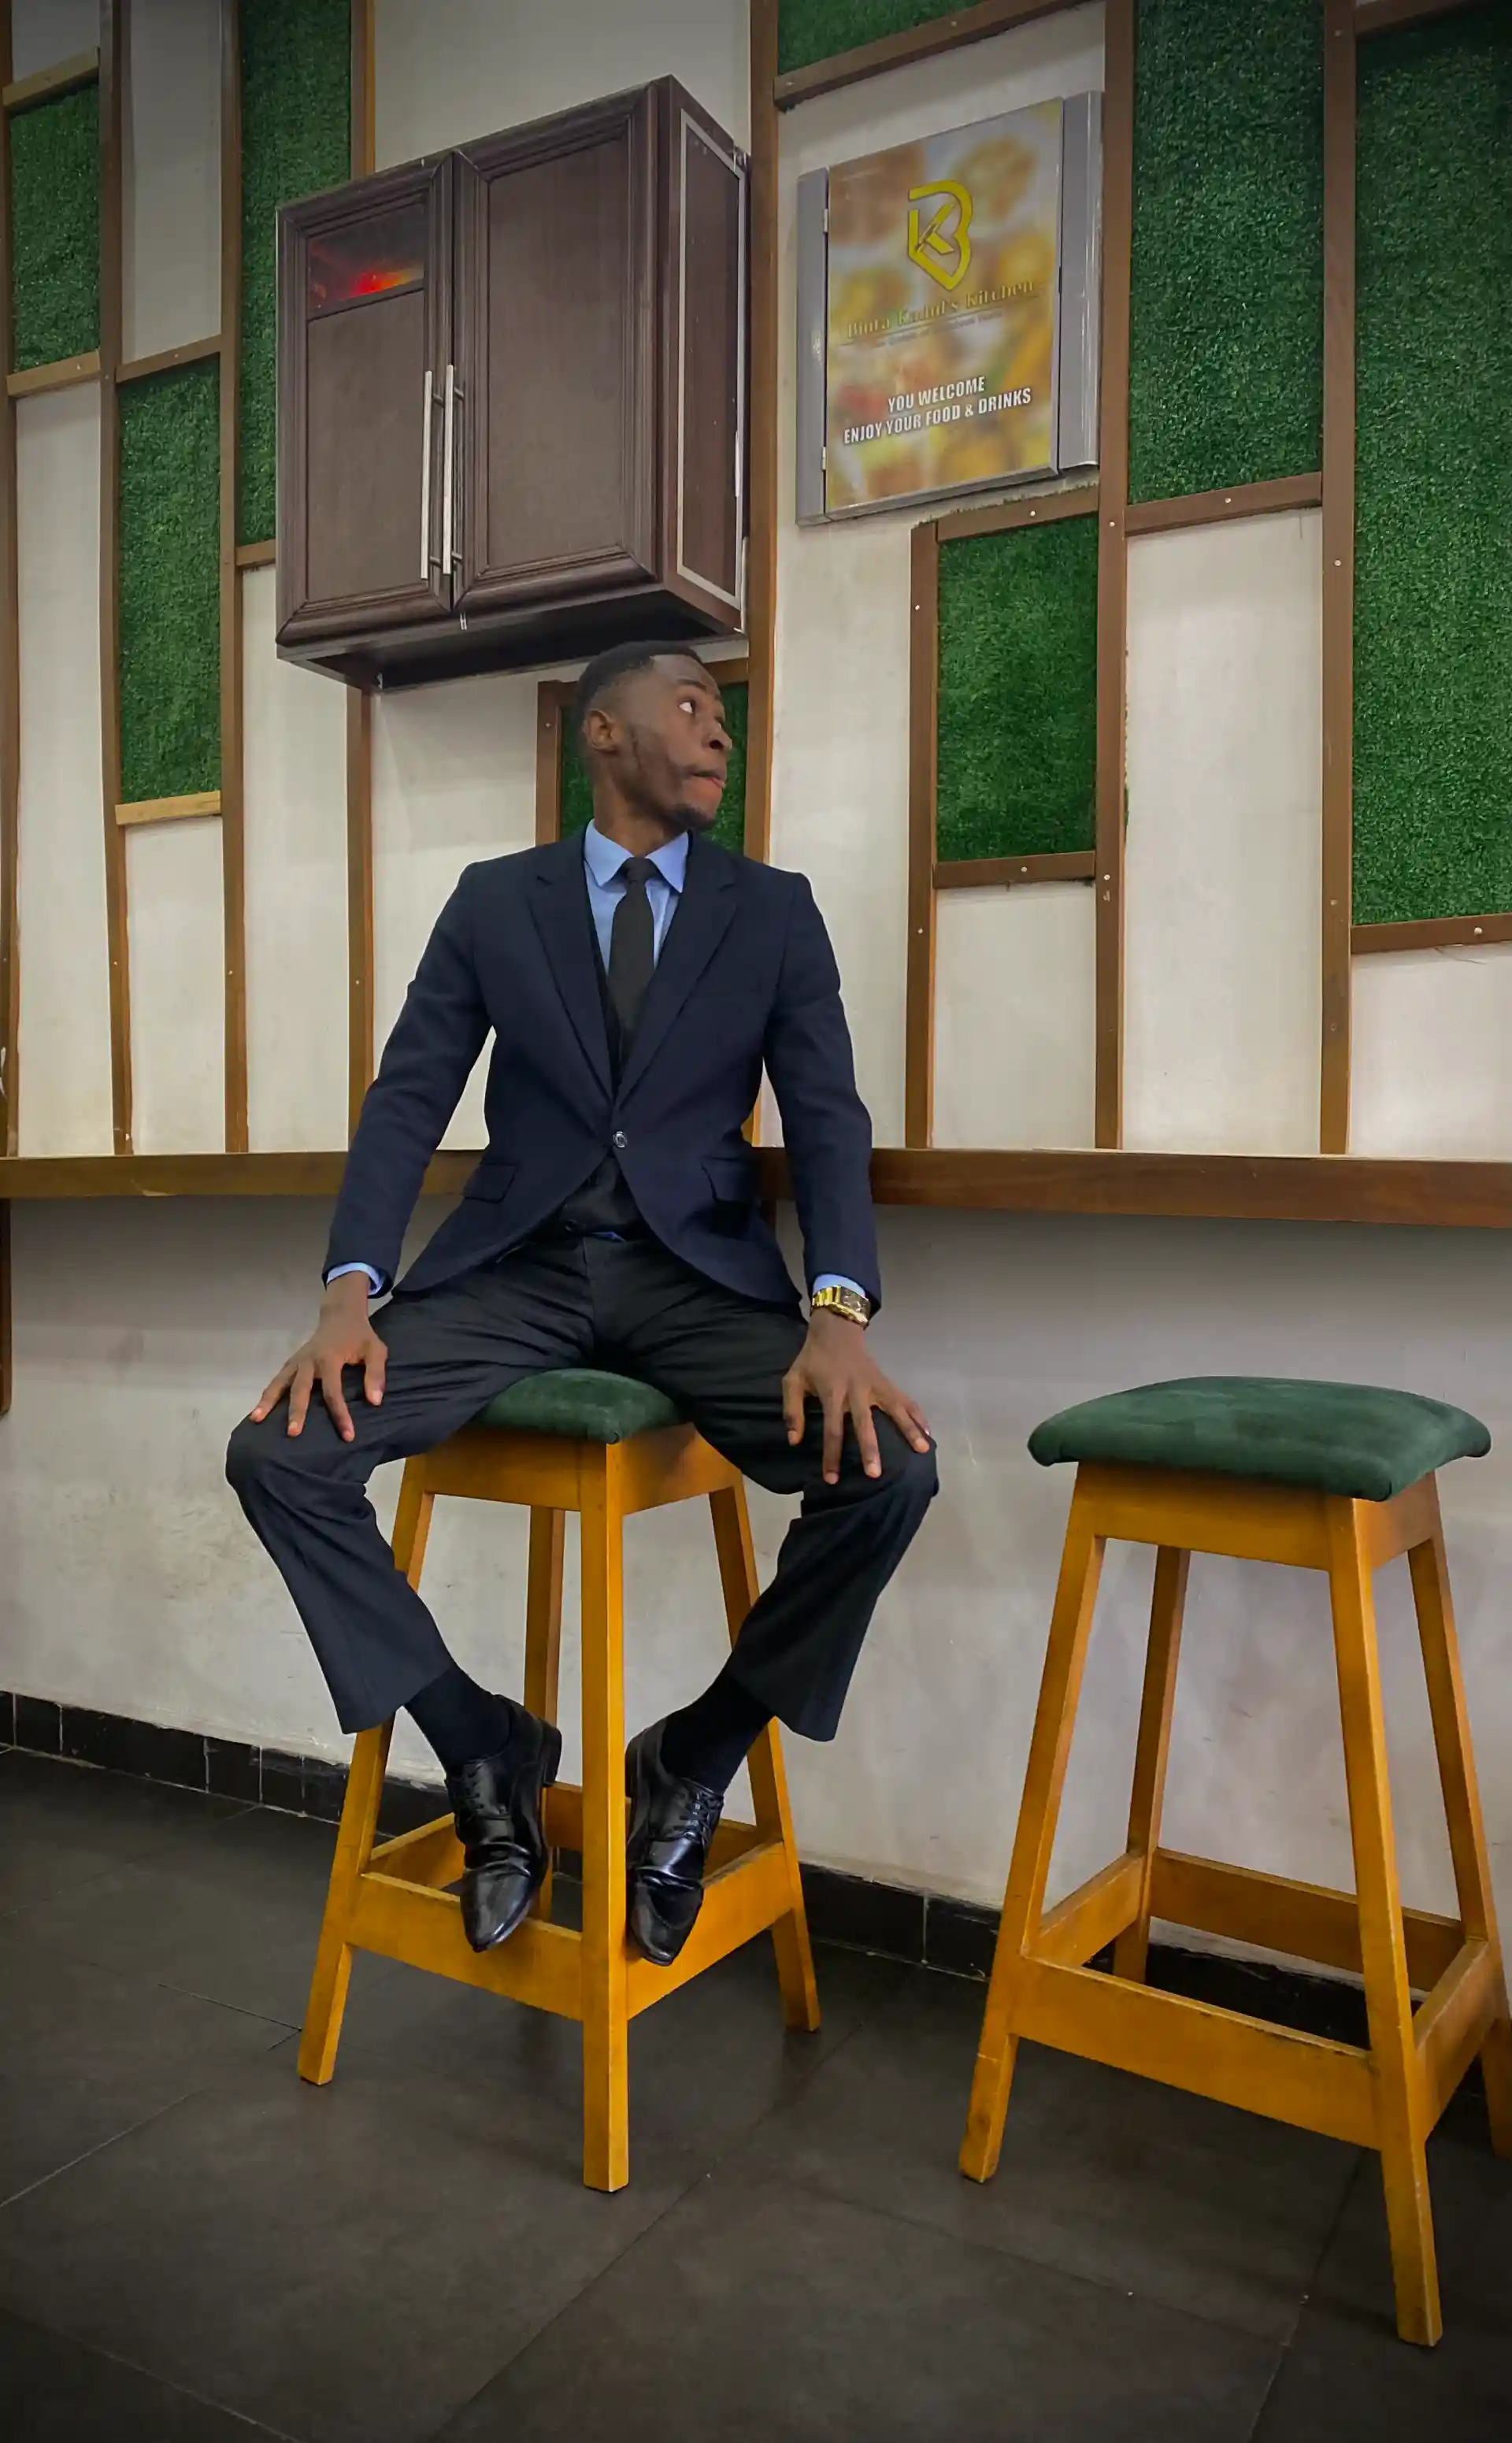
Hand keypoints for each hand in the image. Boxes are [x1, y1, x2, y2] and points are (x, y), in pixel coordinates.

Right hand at [250, 1274, 386, 1442]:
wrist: (340, 1315)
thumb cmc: (360, 1336)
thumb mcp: (376, 1350)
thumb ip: (376, 1374)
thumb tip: (375, 1401)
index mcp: (330, 1358)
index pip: (333, 1391)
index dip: (340, 1414)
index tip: (348, 1435)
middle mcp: (309, 1360)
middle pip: (300, 1389)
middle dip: (296, 1411)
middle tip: (293, 1434)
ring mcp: (297, 1361)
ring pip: (280, 1383)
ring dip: (268, 1401)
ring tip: (255, 1420)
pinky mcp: (291, 1363)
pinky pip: (277, 1380)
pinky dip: (267, 1394)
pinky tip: (258, 1411)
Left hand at [781, 1309, 931, 1484]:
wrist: (836, 1330)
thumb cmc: (813, 1360)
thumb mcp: (793, 1380)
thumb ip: (792, 1411)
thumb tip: (794, 1441)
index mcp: (832, 1392)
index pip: (832, 1429)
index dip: (831, 1455)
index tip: (832, 1478)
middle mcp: (856, 1390)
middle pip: (865, 1423)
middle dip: (870, 1449)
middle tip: (875, 1474)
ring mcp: (875, 1385)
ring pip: (894, 1409)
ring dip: (909, 1430)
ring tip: (922, 1450)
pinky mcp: (886, 1382)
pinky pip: (904, 1399)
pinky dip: (917, 1415)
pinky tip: (928, 1432)